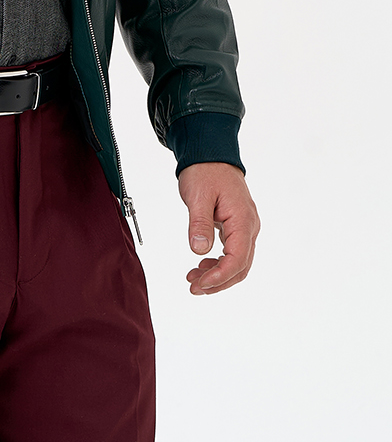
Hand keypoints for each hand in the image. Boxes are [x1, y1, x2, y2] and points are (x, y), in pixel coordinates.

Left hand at [178, 162, 259, 294]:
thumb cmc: (205, 170)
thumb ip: (199, 223)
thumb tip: (200, 250)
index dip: (220, 276)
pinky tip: (202, 265)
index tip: (201, 284)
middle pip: (241, 266)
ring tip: (193, 279)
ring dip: (218, 274)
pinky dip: (219, 263)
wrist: (210, 153)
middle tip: (194, 288)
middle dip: (218, 281)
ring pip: (237, 261)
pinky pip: (233, 252)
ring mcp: (245, 226)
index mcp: (243, 219)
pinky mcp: (236, 226)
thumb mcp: (198, 196)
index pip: (238, 259)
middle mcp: (249, 226)